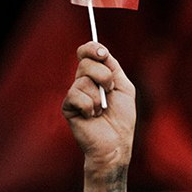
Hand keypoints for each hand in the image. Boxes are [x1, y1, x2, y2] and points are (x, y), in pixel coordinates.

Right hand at [62, 42, 135, 169]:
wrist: (116, 144)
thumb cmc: (122, 119)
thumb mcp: (124, 88)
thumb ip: (113, 68)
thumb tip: (102, 51)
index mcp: (96, 75)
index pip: (87, 53)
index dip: (92, 48)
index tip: (102, 53)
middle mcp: (83, 82)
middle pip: (85, 63)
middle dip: (103, 76)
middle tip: (110, 90)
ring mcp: (74, 94)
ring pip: (83, 81)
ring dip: (99, 97)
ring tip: (102, 111)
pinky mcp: (68, 107)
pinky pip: (76, 96)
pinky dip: (89, 107)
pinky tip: (92, 117)